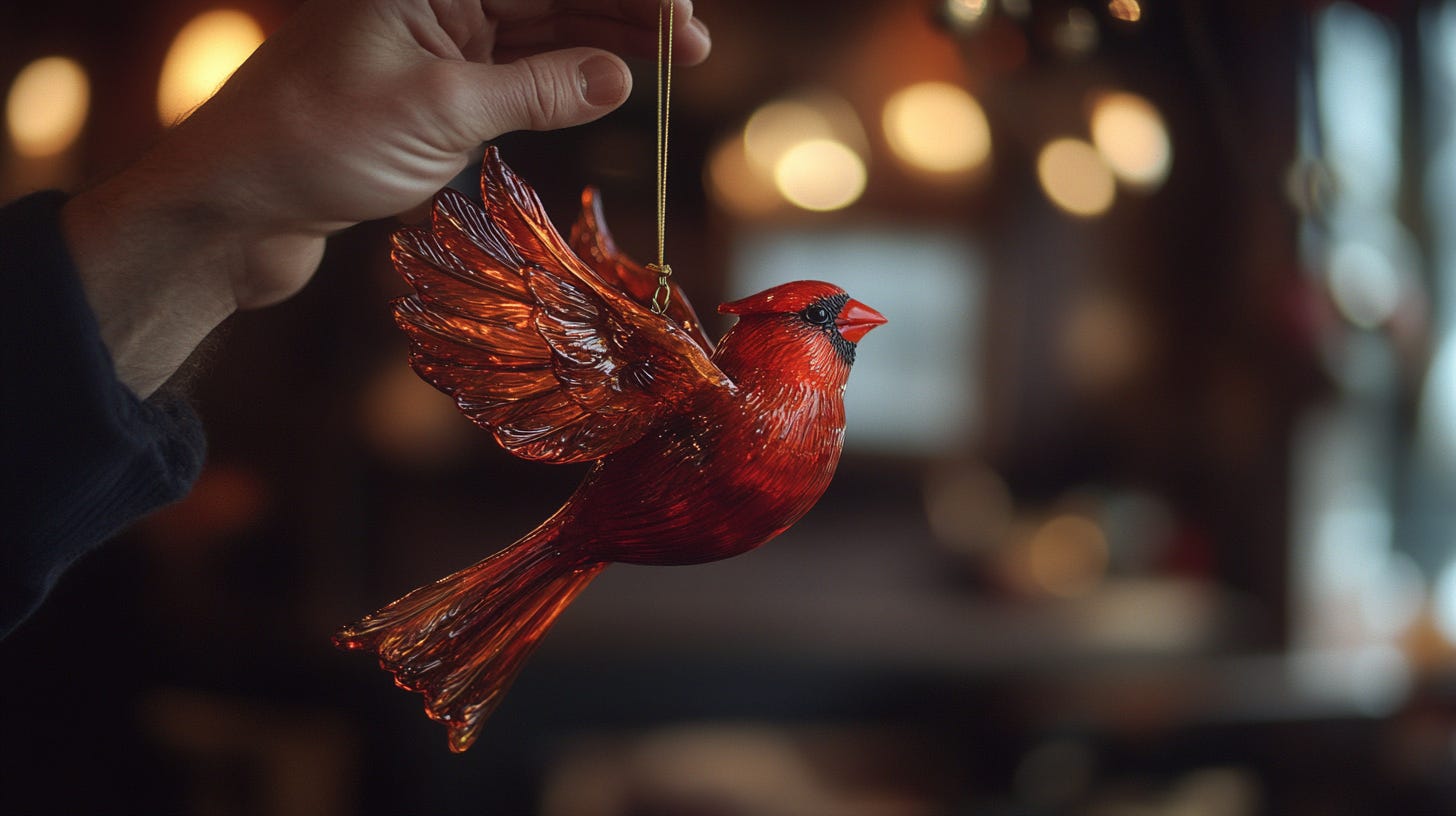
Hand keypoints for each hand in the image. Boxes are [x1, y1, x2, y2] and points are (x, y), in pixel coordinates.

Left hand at [62, 0, 709, 396]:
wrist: (238, 199)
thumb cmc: (317, 139)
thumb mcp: (440, 111)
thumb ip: (536, 89)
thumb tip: (618, 76)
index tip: (681, 12)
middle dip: (628, 13)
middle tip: (695, 48)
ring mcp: (440, 38)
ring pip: (544, 29)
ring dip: (608, 47)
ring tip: (673, 70)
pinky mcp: (439, 85)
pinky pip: (520, 72)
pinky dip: (565, 82)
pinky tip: (611, 89)